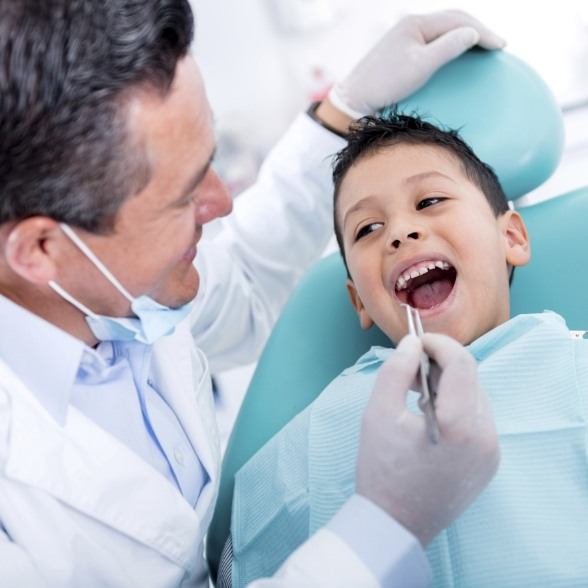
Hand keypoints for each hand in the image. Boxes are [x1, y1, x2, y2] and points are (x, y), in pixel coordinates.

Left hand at [328, 10, 505, 120]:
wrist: (355, 99)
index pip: (458, 20)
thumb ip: (447, 48)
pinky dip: (451, 46)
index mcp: (415, 23)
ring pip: (443, 30)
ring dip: (465, 36)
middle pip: (452, 20)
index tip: (502, 46)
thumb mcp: (419, 68)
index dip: (483, 32)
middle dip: (478, 30)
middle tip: (499, 45)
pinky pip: (434, 42)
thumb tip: (472, 32)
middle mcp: (410, 25)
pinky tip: (458, 58)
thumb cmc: (385, 85)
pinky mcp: (402, 51)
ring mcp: (405, 37)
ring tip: (484, 48)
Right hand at [355, 333, 498, 546]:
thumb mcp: (378, 414)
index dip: (438, 343)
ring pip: (475, 395)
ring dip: (448, 383)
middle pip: (471, 377)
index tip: (414, 341)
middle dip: (440, 363)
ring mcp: (492, 451)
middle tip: (408, 369)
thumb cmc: (381, 470)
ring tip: (415, 394)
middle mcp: (486, 436)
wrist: (394, 524)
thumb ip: (396, 370)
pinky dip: (455, 405)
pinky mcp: (489, 462)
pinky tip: (430, 415)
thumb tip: (413, 342)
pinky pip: (477, 417)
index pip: (462, 362)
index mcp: (461, 424)